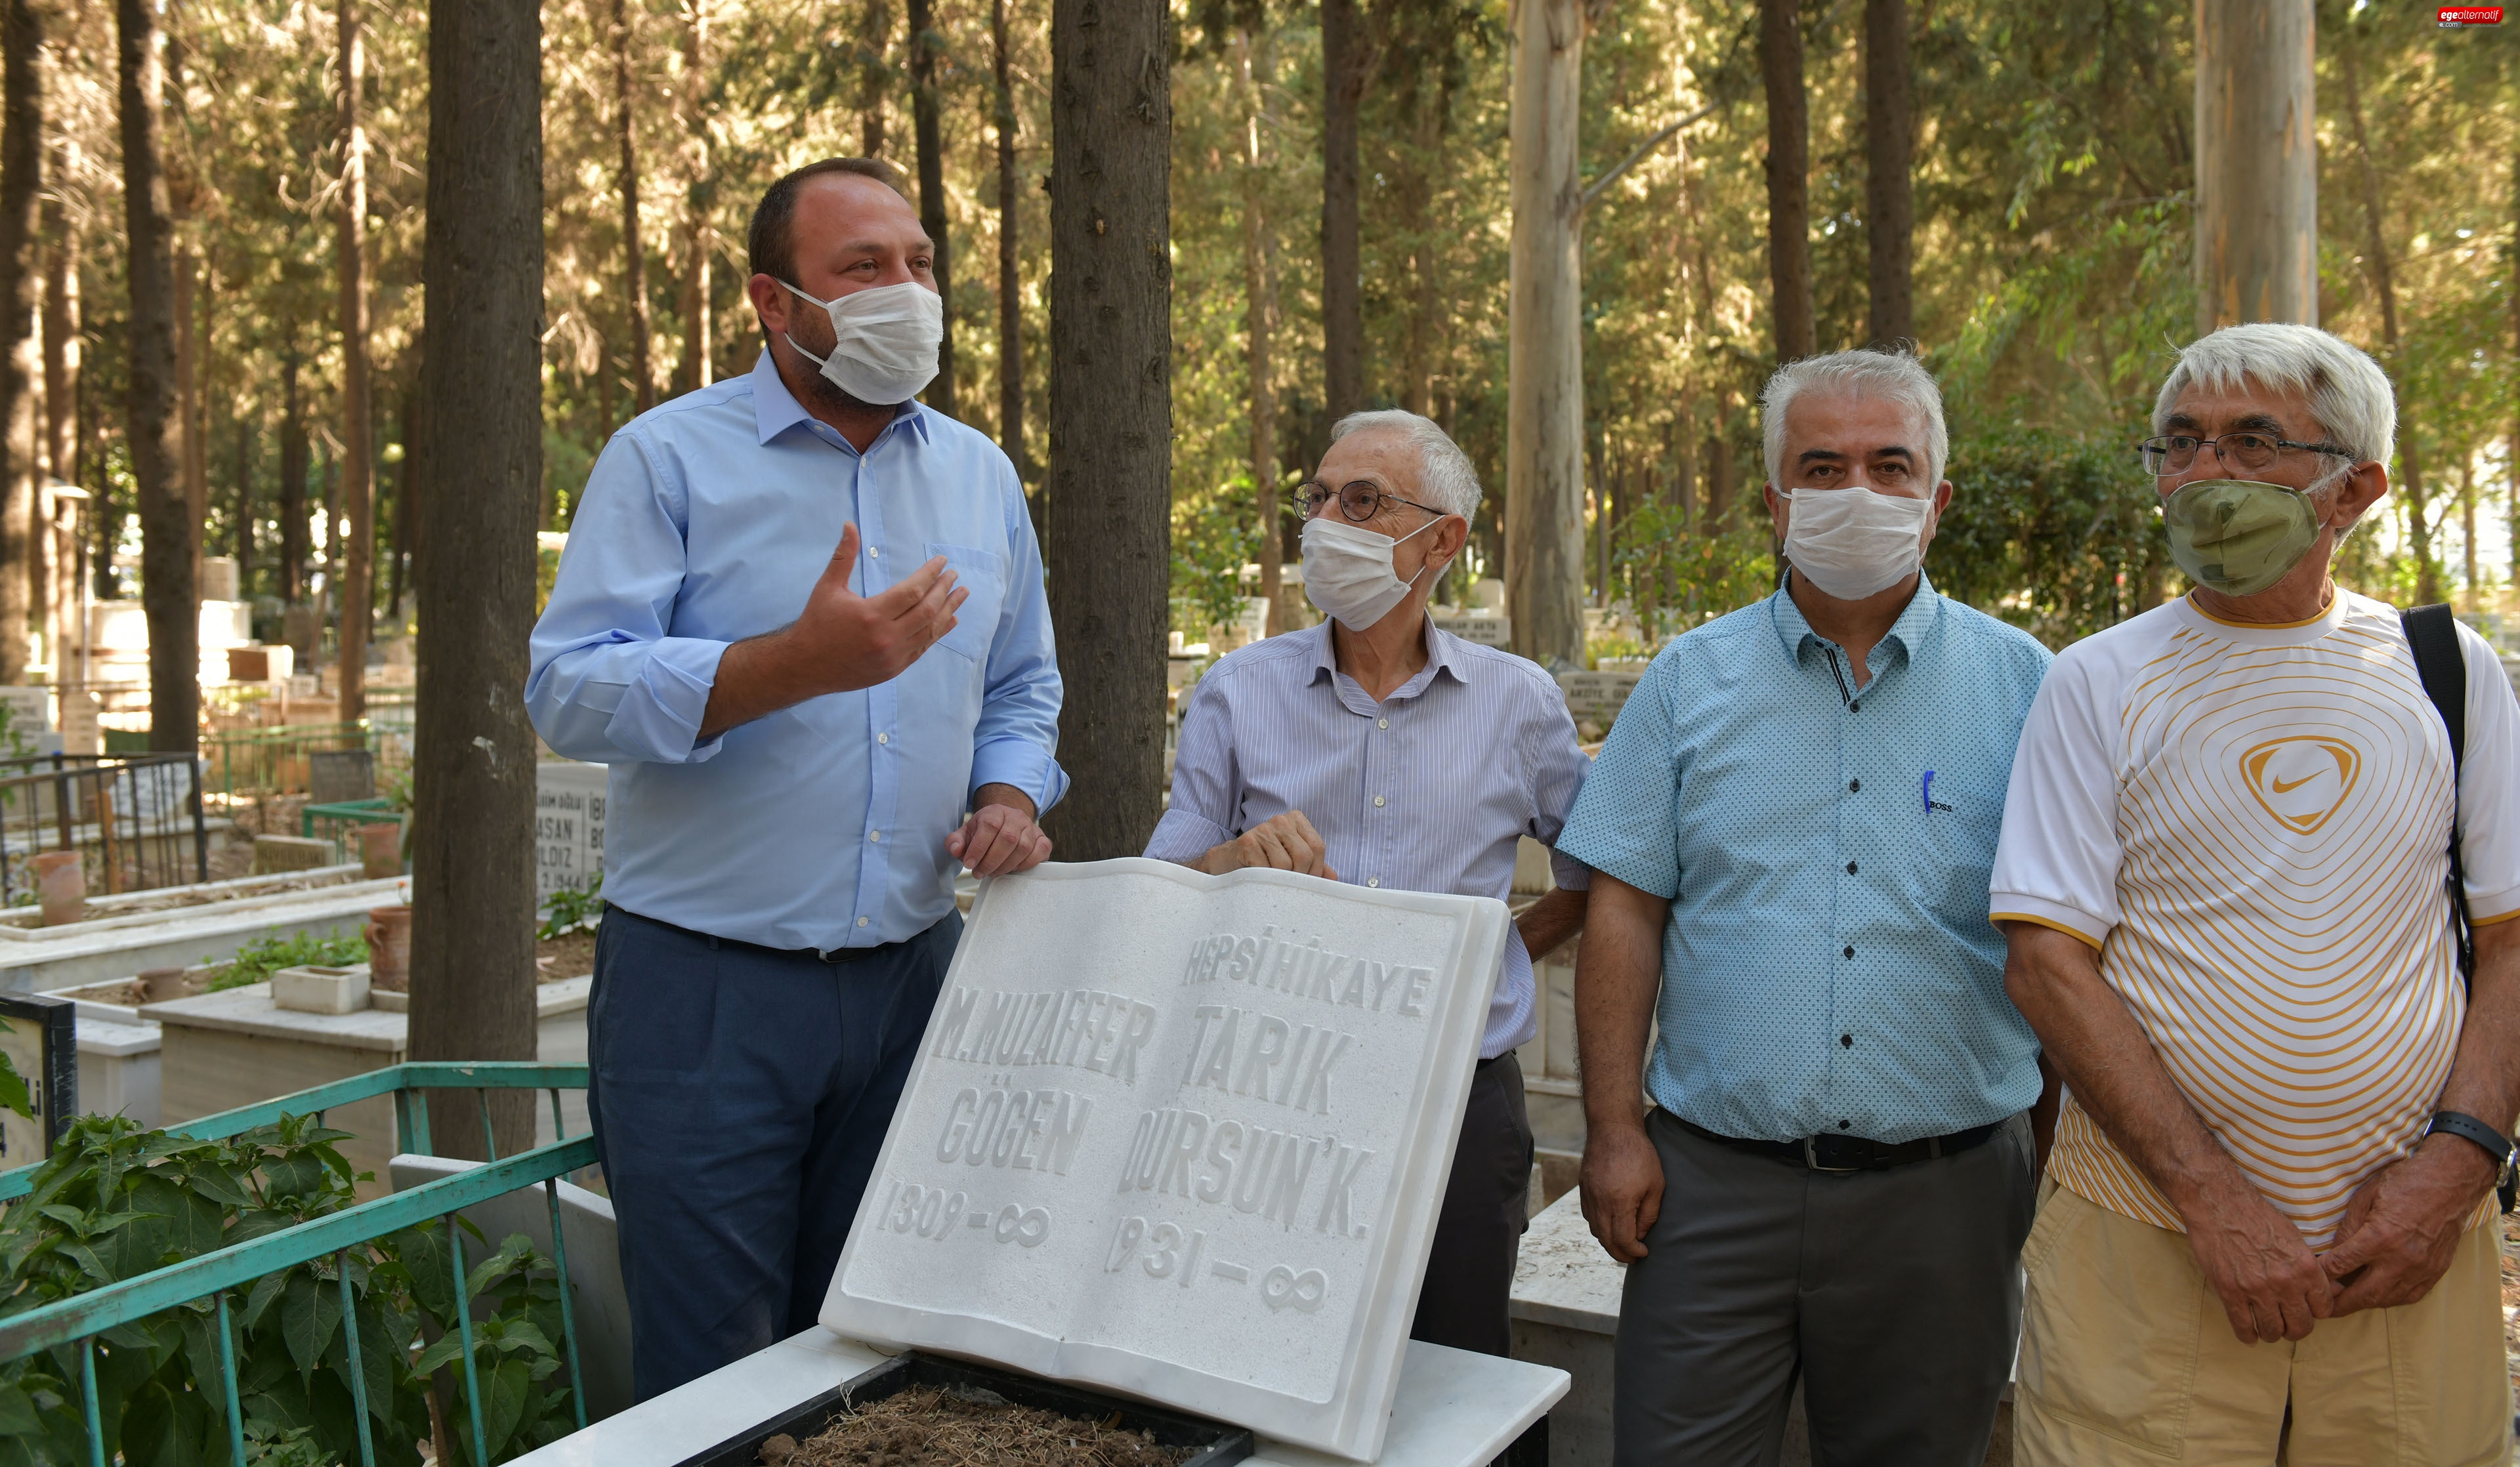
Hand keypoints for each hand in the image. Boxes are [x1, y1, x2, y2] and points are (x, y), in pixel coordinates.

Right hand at [782, 523, 966, 695]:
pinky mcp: (894, 669)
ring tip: (961, 594)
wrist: (805, 666)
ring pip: (930, 630)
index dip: (931, 574)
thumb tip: (850, 524)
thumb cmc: (816, 623)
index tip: (942, 562)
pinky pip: (922, 648)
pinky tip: (950, 620)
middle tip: (954, 576)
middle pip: (928, 610)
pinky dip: (938, 632)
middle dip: (944, 590)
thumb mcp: (828, 587)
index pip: (913, 591)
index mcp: (871, 614)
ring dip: (949, 610)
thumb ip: (843, 556)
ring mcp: (892, 656)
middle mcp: (886, 637)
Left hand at [946, 788, 1051, 876]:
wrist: (1005, 824)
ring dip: (1006, 865)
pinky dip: (1026, 864)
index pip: (989, 825)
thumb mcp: (966, 834)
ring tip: (993, 872)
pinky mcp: (1042, 840)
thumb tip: (955, 849)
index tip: (969, 864)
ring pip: (1023, 847)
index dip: (978, 847)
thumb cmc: (985, 832)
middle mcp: (1016, 816)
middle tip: (980, 872)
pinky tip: (1012, 869)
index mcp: (995, 811)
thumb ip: (955, 841)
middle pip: (1007, 838)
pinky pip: (1040, 852)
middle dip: (991, 861)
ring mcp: (1031, 828)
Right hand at [1197, 811, 1337, 879]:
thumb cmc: (1265, 860)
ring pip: (1285, 865)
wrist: (1229, 861)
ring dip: (1281, 881)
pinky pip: (1266, 870)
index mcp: (1295, 820)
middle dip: (1300, 877)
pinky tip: (1260, 880)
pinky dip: (1266, 881)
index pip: (1318, 846)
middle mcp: (1280, 820)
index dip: (1317, 869)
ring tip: (1273, 883)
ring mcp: (1262, 829)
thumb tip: (1332, 878)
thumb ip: (1314, 866)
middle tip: (1291, 887)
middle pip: (1304, 855)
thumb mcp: (1292, 859)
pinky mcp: (1247, 843)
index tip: (1308, 883)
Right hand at [1578, 1120, 1662, 1262]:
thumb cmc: (1639, 1155)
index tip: (1644, 1253)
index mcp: (1619, 1203)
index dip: (1633, 1252)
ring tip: (1623, 1244)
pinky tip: (1610, 1224)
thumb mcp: (1655, 1185)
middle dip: (1620, 1253)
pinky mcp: (1583, 1188)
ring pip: (1595, 1230)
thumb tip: (1640, 1235)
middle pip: (1606, 1240)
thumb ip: (1648, 1215)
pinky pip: (1589, 1216)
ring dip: (1608, 1241)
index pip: (1623, 1240)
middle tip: (1633, 1257)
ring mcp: (1588, 1196)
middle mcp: (1599, 1203)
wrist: (1613, 1128)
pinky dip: (1599, 1226)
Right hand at [2181, 1176, 2333, 1341]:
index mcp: (2305, 1267)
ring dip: (2272, 1333)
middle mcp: (2285, 1282)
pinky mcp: (2230, 1292)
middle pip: (2301, 1326)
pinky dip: (2248, 1336)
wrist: (2218, 1203)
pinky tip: (2249, 1335)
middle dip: (2296, 1329)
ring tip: (2267, 1327)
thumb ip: (2309, 1266)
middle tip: (2288, 1324)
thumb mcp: (2294, 1237)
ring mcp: (2256, 1289)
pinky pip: (2243, 1327)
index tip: (2306, 1309)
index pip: (2323, 1308)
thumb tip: (2328, 1289)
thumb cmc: (2257, 1216)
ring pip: (2273, 1330)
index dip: (2315, 1311)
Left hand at [2320, 1136, 2494, 1315]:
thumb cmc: (2404, 1183)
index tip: (2309, 1280)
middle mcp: (2401, 1260)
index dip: (2322, 1276)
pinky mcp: (2435, 1272)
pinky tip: (2377, 1296)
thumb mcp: (2365, 1198)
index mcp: (2380, 1238)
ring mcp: (2421, 1269)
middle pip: (2364, 1294)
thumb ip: (2349, 1229)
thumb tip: (2333, 1253)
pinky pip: (2409, 1296)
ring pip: (2387, 1300)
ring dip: (2364, 1304)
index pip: (2341, 1265)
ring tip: (2346, 1303)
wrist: (2450, 1183)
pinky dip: (2389, 1300)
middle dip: (2340, 1305)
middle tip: (2323, 1309)